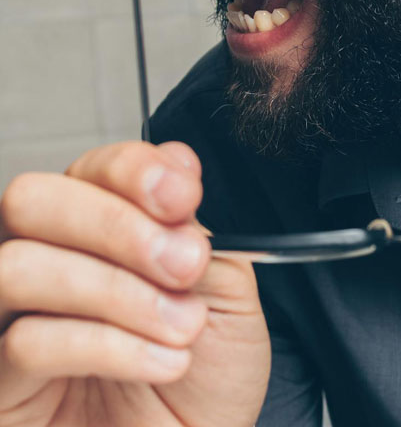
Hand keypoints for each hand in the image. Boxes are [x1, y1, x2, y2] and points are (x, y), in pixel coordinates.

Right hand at [0, 141, 270, 426]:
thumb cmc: (210, 373)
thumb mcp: (226, 287)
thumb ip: (196, 227)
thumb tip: (175, 170)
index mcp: (105, 227)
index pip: (92, 167)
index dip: (134, 169)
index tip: (184, 195)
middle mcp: (51, 260)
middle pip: (33, 198)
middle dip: (115, 224)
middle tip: (183, 264)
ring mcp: (17, 318)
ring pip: (20, 263)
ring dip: (117, 290)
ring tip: (183, 324)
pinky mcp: (6, 385)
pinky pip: (27, 342)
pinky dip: (110, 346)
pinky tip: (162, 360)